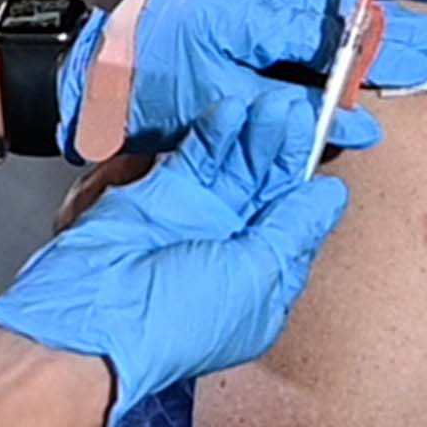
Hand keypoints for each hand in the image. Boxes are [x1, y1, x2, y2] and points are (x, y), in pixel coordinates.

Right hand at [0, 92, 344, 423]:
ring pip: (236, 166)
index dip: (310, 186)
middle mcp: (229, 250)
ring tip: (274, 105)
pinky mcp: (163, 193)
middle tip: (299, 112)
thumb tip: (329, 198)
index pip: (296, 225)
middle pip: (268, 188)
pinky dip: (216, 131)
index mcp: (260, 284)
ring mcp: (196, 219)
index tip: (329, 148)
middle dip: (285, 149)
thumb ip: (292, 230)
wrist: (98, 311)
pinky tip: (233, 111)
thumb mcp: (257, 277)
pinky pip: (198, 155)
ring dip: (256, 134)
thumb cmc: (173, 320)